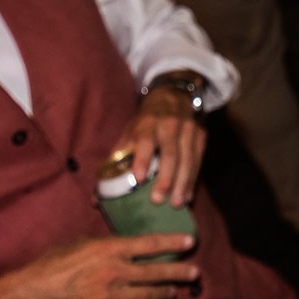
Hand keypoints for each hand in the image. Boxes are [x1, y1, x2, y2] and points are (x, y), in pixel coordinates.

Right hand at [0, 235, 199, 298]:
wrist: (29, 295)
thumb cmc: (49, 264)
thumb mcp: (77, 243)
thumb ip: (103, 244)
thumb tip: (121, 243)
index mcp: (109, 249)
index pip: (150, 244)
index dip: (172, 243)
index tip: (190, 242)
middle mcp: (115, 272)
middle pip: (156, 272)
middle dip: (178, 272)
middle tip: (195, 273)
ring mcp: (110, 297)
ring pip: (147, 296)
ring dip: (163, 294)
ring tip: (174, 292)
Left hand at [116, 85, 206, 206]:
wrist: (173, 95)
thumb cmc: (146, 121)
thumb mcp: (129, 133)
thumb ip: (115, 162)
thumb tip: (97, 198)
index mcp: (147, 124)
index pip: (145, 141)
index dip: (142, 159)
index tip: (140, 178)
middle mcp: (169, 125)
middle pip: (170, 153)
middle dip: (166, 178)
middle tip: (159, 200)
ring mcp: (188, 129)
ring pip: (187, 158)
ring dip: (182, 182)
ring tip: (176, 204)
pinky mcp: (201, 135)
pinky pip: (198, 160)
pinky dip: (192, 179)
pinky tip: (187, 195)